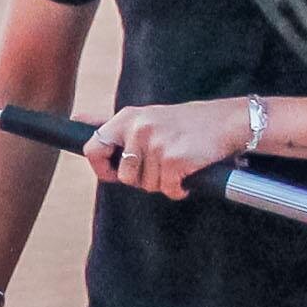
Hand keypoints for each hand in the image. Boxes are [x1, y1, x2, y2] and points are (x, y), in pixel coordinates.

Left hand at [85, 98, 251, 200]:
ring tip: (179, 163)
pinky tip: (189, 172)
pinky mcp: (175, 159)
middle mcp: (138, 128)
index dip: (101, 168)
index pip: (92, 148)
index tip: (113, 174)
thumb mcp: (144, 116)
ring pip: (147, 185)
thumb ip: (110, 122)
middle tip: (163, 164)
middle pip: (125, 177)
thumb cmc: (185, 123)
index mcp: (126, 117)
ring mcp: (156, 144)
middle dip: (143, 178)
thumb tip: (77, 118)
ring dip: (164, 182)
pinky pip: (168, 189)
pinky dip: (180, 188)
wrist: (228, 121)